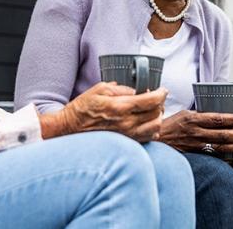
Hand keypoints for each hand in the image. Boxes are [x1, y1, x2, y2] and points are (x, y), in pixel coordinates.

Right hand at [39, 82, 166, 141]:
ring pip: (156, 127)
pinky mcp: (126, 143)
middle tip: (156, 98)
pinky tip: (146, 122)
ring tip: (152, 111)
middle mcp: (126, 123)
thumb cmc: (83, 108)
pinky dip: (152, 129)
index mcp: (120, 107)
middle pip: (156, 113)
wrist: (70, 129)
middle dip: (160, 103)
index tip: (162, 90)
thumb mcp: (99, 89)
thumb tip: (137, 90)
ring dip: (157, 117)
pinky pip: (148, 137)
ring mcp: (127, 136)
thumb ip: (121, 89)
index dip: (161, 93)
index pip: (151, 100)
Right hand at [159, 110, 232, 156]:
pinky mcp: (195, 155)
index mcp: (193, 118)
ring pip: (221, 146)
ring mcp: (195, 145)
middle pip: (223, 134)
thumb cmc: (170, 126)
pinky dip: (228, 155)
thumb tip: (219, 113)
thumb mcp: (184, 114)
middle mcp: (195, 132)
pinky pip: (215, 156)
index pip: (217, 118)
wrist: (155, 141)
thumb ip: (200, 114)